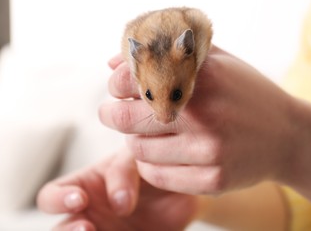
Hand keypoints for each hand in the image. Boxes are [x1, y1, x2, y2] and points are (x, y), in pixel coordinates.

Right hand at [37, 148, 196, 230]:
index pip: (53, 194)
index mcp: (85, 186)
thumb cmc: (154, 168)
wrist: (183, 194)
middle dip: (66, 230)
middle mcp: (88, 213)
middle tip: (86, 228)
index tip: (81, 200)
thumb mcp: (139, 160)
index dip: (60, 198)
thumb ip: (125, 171)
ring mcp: (103, 230)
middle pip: (57, 229)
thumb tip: (118, 202)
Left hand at [99, 46, 293, 194]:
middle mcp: (205, 115)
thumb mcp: (218, 63)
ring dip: (135, 140)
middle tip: (114, 112)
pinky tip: (163, 153)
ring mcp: (210, 152)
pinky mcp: (213, 180)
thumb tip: (114, 63)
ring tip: (150, 132)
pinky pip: (156, 176)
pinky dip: (150, 164)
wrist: (290, 136)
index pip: (132, 80)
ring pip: (138, 151)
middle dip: (111, 115)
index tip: (119, 88)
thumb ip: (170, 56)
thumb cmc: (247, 95)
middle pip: (126, 120)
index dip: (116, 84)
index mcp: (204, 78)